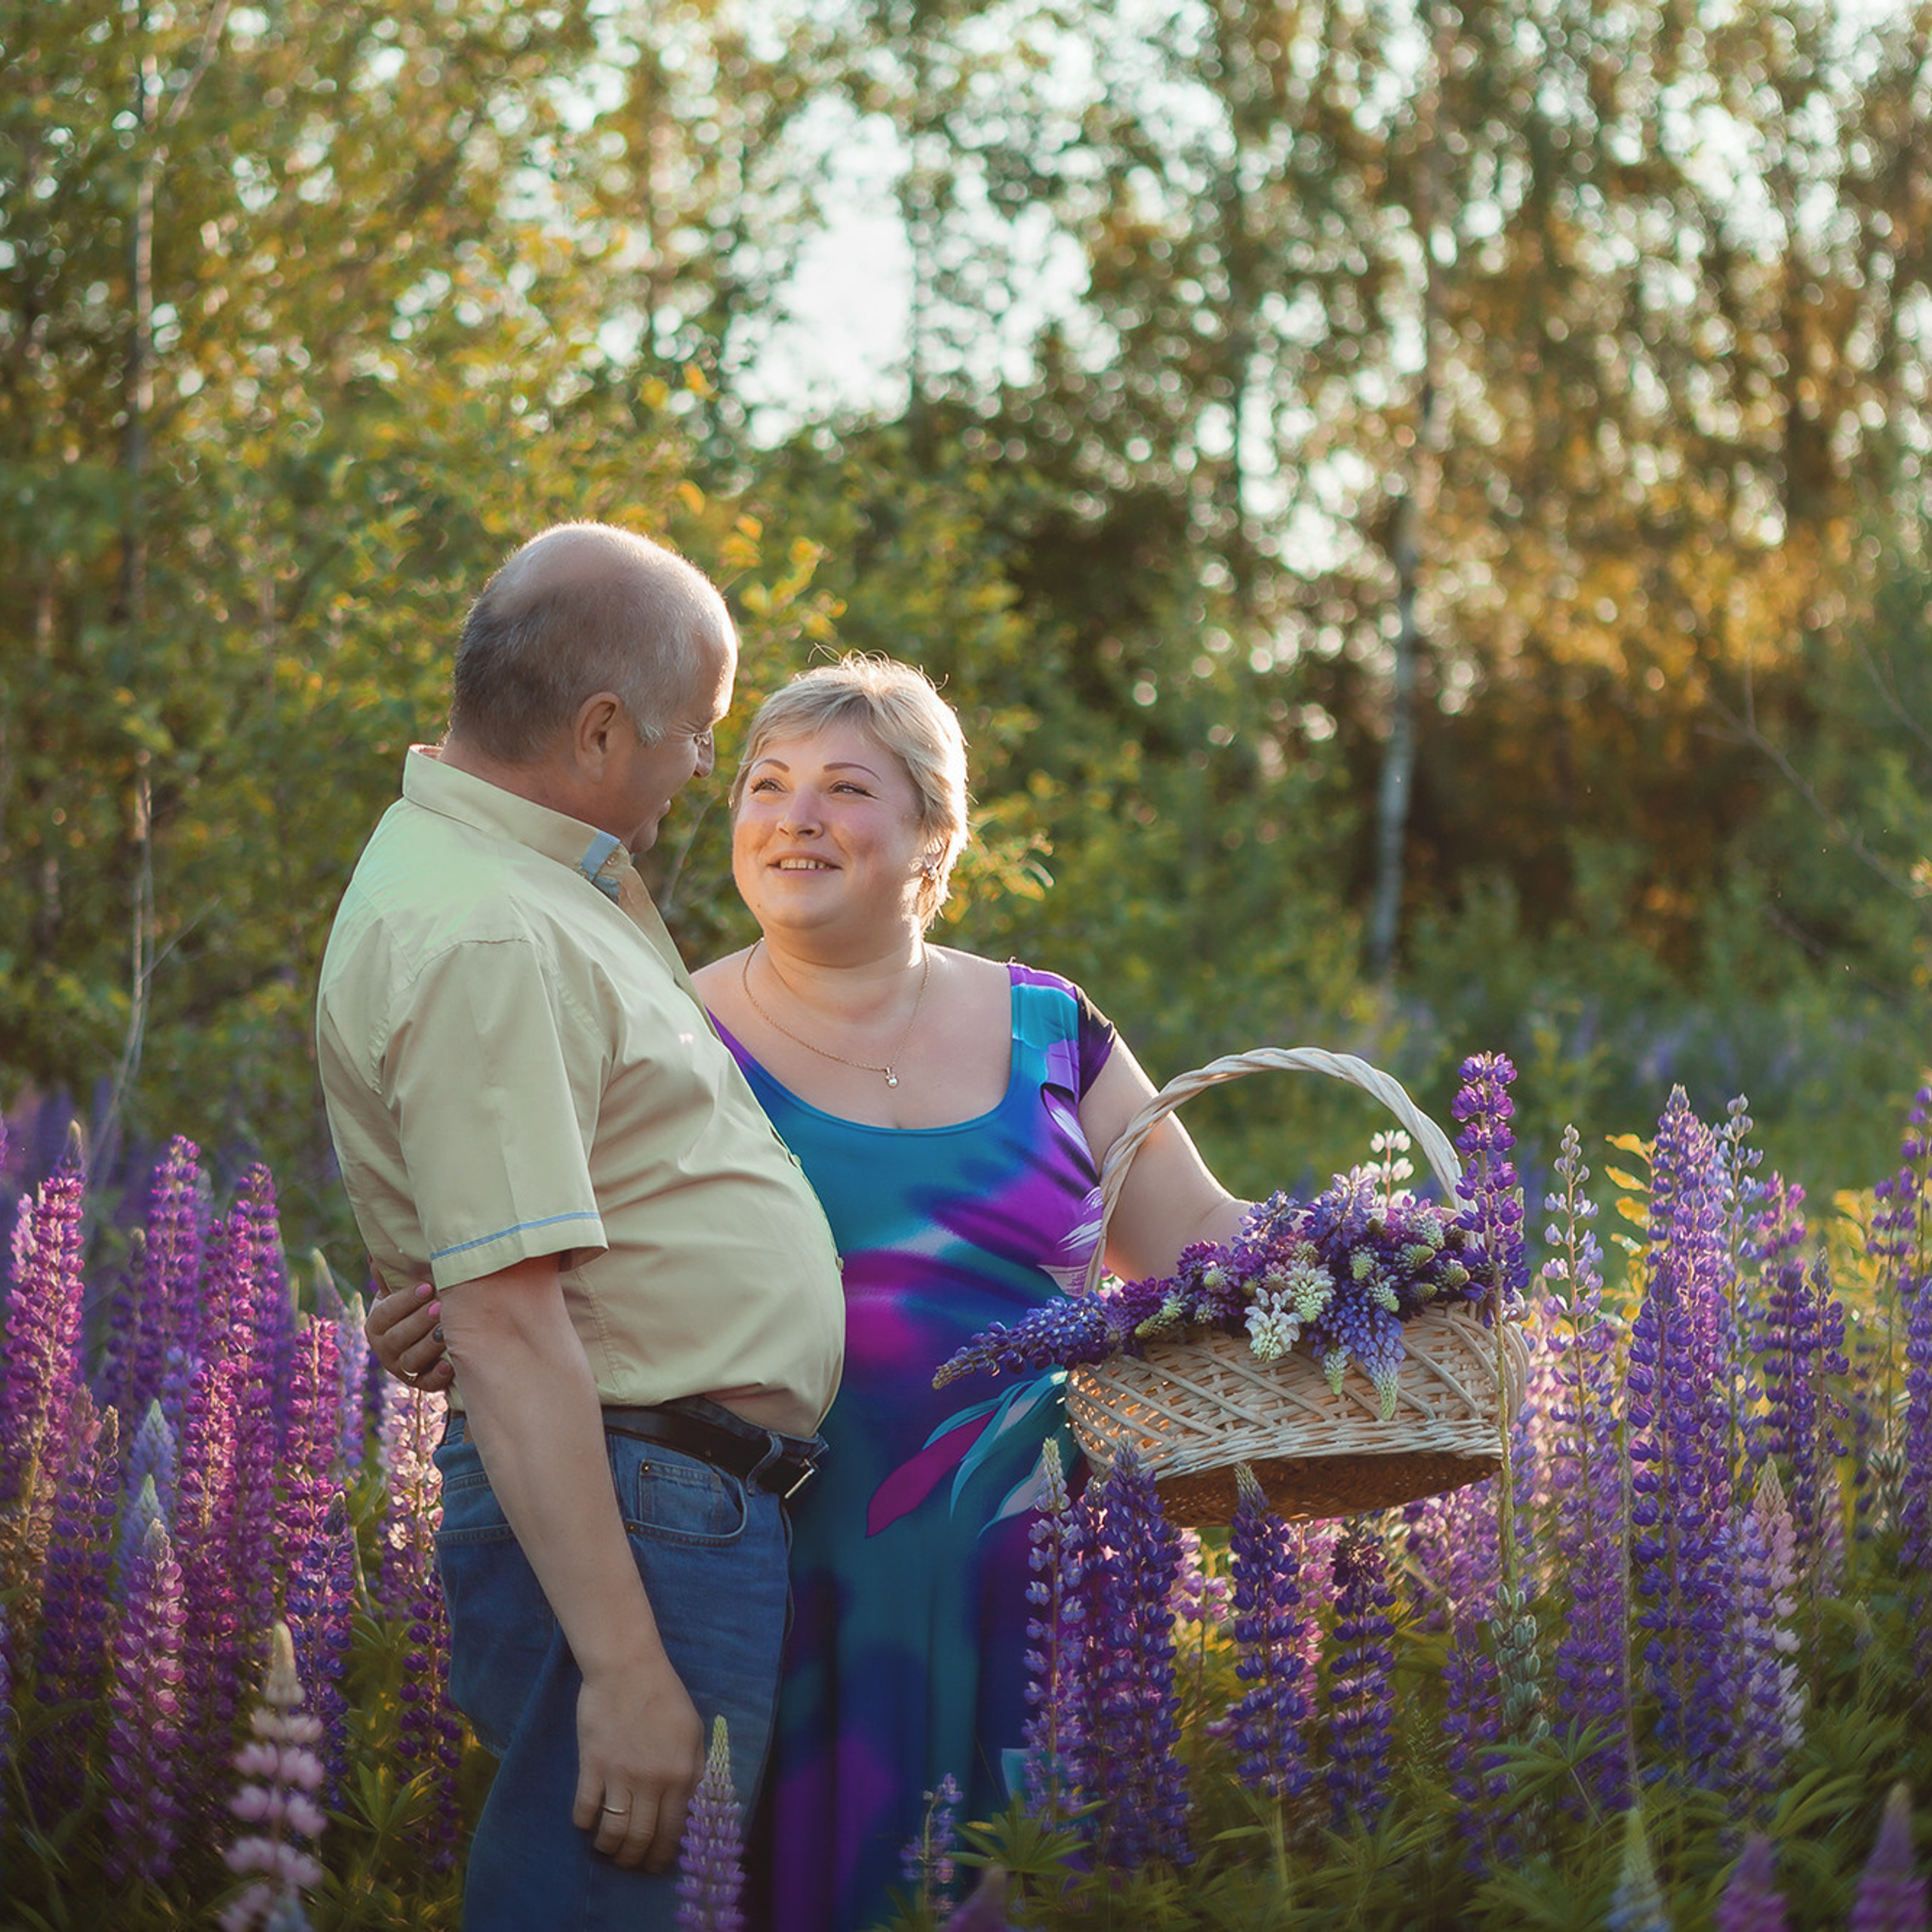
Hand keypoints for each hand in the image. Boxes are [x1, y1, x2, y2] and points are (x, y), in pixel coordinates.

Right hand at [365, 1280, 455, 1393]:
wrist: (425, 1336)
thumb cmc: (413, 1305)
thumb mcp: (398, 1291)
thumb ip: (389, 1276)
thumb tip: (375, 1254)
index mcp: (376, 1325)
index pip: (386, 1313)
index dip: (405, 1300)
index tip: (427, 1285)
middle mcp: (385, 1349)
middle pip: (398, 1338)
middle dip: (419, 1321)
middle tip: (439, 1307)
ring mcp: (402, 1368)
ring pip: (412, 1360)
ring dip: (429, 1346)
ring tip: (446, 1331)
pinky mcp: (420, 1382)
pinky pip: (427, 1383)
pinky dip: (437, 1376)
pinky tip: (450, 1364)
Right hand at [571, 1659, 705, 1871]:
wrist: (627, 1667)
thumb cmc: (664, 1695)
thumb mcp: (693, 1731)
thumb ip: (696, 1769)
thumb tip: (694, 1806)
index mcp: (681, 1774)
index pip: (674, 1830)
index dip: (664, 1854)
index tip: (657, 1863)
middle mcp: (652, 1781)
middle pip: (641, 1839)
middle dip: (635, 1859)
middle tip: (630, 1863)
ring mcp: (620, 1775)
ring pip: (612, 1833)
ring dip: (609, 1849)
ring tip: (608, 1848)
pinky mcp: (592, 1765)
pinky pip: (585, 1809)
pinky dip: (584, 1824)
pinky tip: (587, 1824)